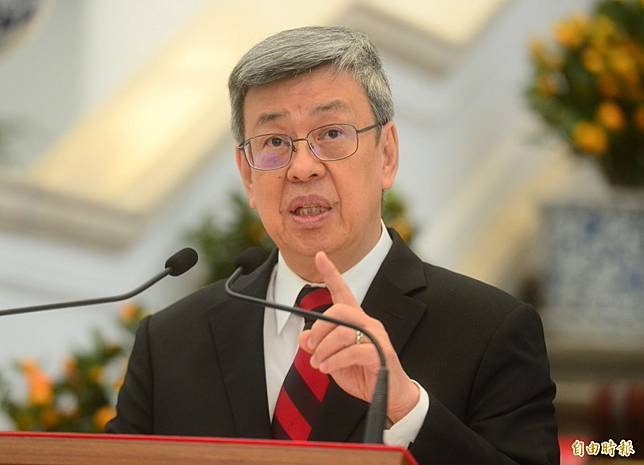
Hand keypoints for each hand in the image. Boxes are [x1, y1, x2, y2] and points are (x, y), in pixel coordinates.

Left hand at [298, 251, 419, 422]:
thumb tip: (302, 337)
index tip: (319, 255)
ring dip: (324, 350)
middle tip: (311, 347)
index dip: (331, 273)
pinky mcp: (382, 352)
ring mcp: (377, 336)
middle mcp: (368, 323)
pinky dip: (334, 360)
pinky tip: (327, 368)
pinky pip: (353, 351)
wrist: (390, 396)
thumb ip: (318, 347)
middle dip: (319, 329)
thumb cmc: (362, 373)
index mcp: (356, 320)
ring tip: (319, 364)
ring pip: (343, 331)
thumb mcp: (333, 359)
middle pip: (339, 311)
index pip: (343, 291)